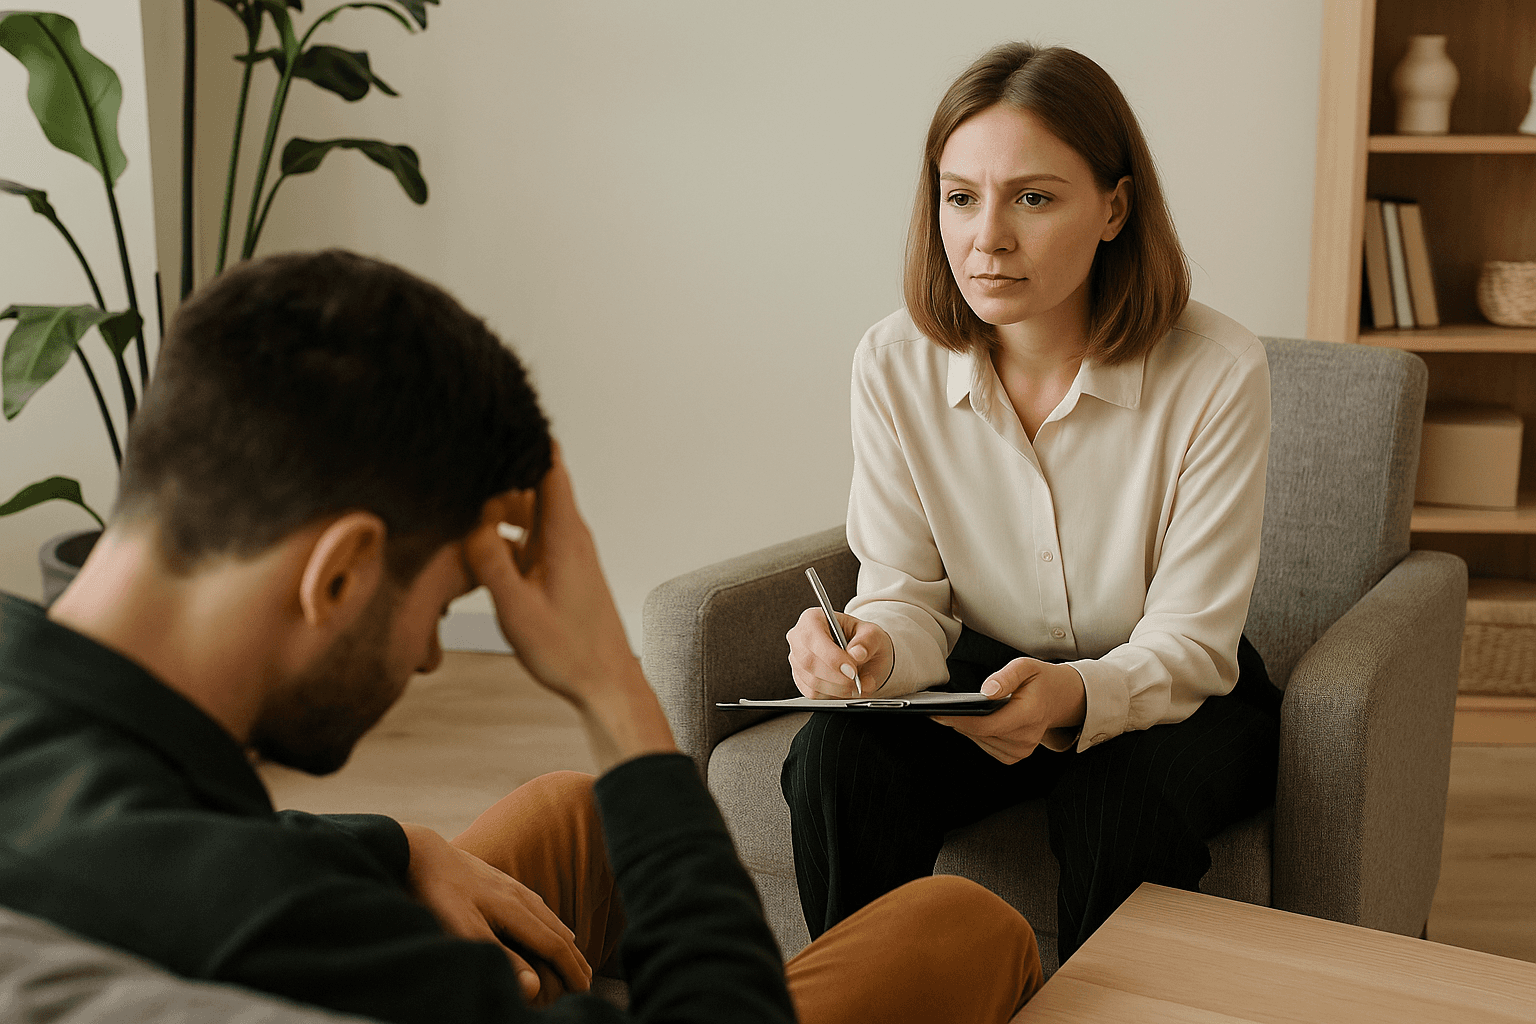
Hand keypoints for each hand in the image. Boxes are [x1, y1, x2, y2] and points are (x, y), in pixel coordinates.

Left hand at [401, 823, 590, 1005]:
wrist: (422, 854)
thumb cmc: (439, 895)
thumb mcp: (465, 931)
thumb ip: (501, 957)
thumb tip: (534, 987)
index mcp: (516, 909)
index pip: (554, 945)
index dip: (571, 970)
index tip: (583, 990)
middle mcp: (520, 896)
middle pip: (558, 931)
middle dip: (574, 958)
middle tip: (587, 982)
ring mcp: (512, 887)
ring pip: (549, 917)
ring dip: (565, 941)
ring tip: (573, 957)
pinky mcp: (501, 882)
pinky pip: (537, 907)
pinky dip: (551, 924)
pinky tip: (545, 926)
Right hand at [462, 445, 675, 769]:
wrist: (605, 683)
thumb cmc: (567, 651)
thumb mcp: (516, 609)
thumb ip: (490, 560)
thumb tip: (469, 518)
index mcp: (564, 534)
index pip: (549, 464)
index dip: (525, 438)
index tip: (496, 419)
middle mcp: (570, 534)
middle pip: (535, 482)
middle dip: (500, 472)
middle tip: (460, 470)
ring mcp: (569, 550)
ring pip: (531, 509)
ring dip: (500, 506)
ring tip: (463, 510)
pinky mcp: (564, 568)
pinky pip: (532, 535)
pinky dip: (508, 532)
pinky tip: (481, 549)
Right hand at [786, 608, 893, 697]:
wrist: (863, 656)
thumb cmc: (864, 640)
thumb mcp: (873, 634)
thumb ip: (867, 641)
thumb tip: (857, 653)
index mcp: (813, 619)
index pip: (813, 637)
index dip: (832, 657)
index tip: (852, 671)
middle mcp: (799, 638)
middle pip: (809, 662)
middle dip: (837, 677)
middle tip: (858, 681)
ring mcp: (797, 660)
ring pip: (811, 681)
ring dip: (838, 688)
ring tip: (857, 685)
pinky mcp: (800, 679)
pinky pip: (812, 693)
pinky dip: (833, 695)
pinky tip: (846, 688)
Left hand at [931, 658, 1085, 763]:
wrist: (1060, 699)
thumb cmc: (1040, 681)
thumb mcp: (1026, 666)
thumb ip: (1007, 676)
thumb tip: (986, 690)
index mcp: (1029, 715)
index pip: (987, 725)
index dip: (960, 720)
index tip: (939, 712)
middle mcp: (1026, 737)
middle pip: (980, 734)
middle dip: (957, 721)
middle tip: (937, 708)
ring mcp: (1022, 749)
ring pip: (981, 741)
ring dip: (966, 727)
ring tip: (953, 712)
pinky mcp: (1015, 755)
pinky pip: (987, 746)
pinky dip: (977, 734)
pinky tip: (974, 720)